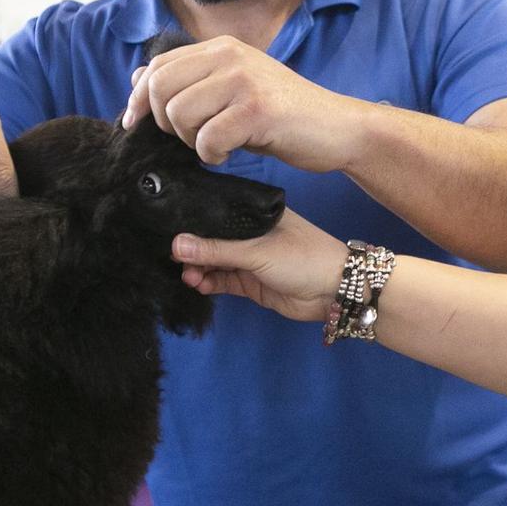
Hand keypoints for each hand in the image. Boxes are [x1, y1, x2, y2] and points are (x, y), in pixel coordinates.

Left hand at [120, 36, 363, 171]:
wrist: (337, 128)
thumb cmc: (282, 116)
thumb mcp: (231, 91)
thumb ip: (190, 83)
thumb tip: (137, 78)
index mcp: (221, 48)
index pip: (157, 66)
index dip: (138, 98)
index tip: (135, 124)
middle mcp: (230, 56)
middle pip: (160, 89)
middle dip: (165, 123)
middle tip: (192, 137)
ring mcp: (244, 80)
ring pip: (179, 114)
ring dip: (192, 140)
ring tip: (218, 143)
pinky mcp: (257, 108)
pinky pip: (208, 138)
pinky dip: (214, 155)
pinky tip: (231, 152)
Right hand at [173, 209, 346, 322]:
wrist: (335, 292)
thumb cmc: (303, 258)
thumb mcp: (257, 251)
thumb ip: (216, 250)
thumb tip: (176, 245)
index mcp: (256, 214)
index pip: (218, 213)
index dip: (194, 222)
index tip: (170, 230)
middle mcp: (251, 234)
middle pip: (213, 240)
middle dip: (193, 249)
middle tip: (173, 257)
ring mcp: (251, 259)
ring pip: (216, 262)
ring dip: (199, 268)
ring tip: (187, 275)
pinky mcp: (251, 283)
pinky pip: (224, 281)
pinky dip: (209, 283)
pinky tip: (197, 284)